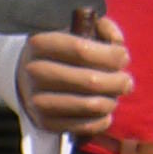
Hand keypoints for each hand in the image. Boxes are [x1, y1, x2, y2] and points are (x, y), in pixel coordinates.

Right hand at [14, 17, 132, 134]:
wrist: (26, 78)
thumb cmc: (61, 52)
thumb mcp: (76, 30)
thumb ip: (102, 28)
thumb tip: (118, 43)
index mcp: (41, 44)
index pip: (82, 51)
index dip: (111, 56)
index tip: (124, 58)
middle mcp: (35, 72)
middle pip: (90, 81)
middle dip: (118, 82)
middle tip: (126, 81)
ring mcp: (37, 100)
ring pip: (90, 105)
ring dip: (112, 101)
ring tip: (114, 95)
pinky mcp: (44, 123)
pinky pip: (84, 126)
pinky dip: (102, 120)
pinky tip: (104, 111)